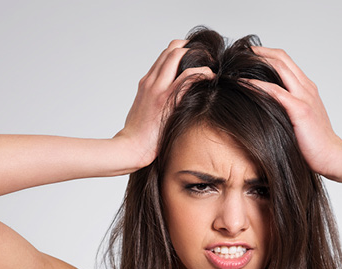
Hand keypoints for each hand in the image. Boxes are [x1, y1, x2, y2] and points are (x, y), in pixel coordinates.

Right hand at [114, 40, 213, 171]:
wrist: (130, 147)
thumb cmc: (139, 136)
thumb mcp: (145, 112)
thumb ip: (155, 102)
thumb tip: (169, 107)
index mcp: (147, 83)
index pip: (165, 56)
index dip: (182, 52)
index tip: (197, 60)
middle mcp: (151, 81)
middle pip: (172, 49)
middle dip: (193, 49)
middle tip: (208, 59)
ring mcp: (158, 88)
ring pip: (177, 56)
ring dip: (198, 57)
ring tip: (211, 66)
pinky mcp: (166, 99)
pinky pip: (186, 77)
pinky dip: (201, 72)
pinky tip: (210, 77)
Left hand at [247, 47, 341, 179]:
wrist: (332, 157)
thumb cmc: (315, 145)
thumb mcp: (301, 122)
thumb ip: (289, 111)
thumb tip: (268, 110)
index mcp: (308, 90)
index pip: (287, 63)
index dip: (268, 55)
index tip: (250, 56)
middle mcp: (307, 89)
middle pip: (282, 59)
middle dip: (260, 52)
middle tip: (241, 52)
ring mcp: (305, 97)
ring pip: (280, 68)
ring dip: (258, 61)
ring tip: (239, 62)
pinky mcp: (300, 110)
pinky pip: (275, 91)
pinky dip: (257, 85)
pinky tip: (243, 83)